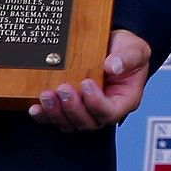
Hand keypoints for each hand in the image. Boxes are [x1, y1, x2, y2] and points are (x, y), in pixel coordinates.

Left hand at [29, 29, 153, 130]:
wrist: (112, 46)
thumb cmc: (126, 50)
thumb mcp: (134, 48)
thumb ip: (128, 57)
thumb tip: (113, 66)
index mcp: (125, 99)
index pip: (110, 112)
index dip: (96, 103)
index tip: (86, 83)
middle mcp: (105, 109)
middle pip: (88, 122)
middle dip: (73, 108)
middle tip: (63, 89)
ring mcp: (86, 110)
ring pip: (71, 124)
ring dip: (57, 113)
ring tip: (47, 95)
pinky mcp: (70, 107)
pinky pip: (56, 119)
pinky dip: (44, 116)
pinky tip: (36, 107)